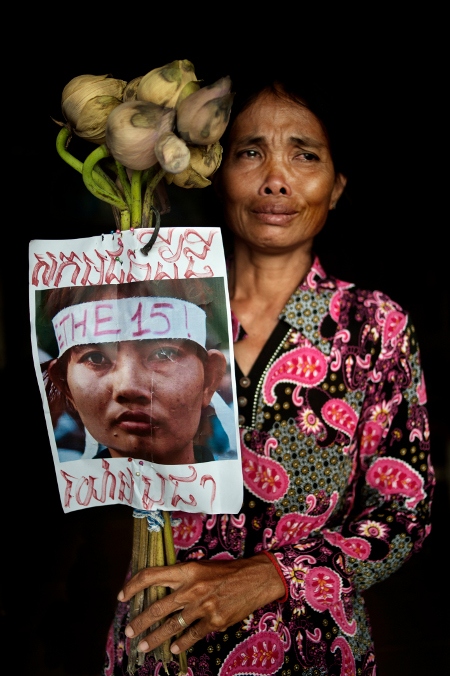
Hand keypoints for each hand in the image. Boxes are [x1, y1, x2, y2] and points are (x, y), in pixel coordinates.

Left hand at [117, 553, 284, 654]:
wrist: (254, 578)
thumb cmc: (226, 571)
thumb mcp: (201, 567)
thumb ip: (181, 578)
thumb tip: (160, 591)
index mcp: (187, 570)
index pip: (151, 575)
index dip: (133, 585)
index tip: (122, 595)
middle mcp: (192, 588)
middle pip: (158, 607)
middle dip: (141, 621)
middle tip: (129, 631)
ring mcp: (203, 606)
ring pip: (171, 626)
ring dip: (155, 638)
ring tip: (143, 646)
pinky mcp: (214, 621)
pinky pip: (192, 635)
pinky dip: (180, 643)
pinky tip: (173, 649)